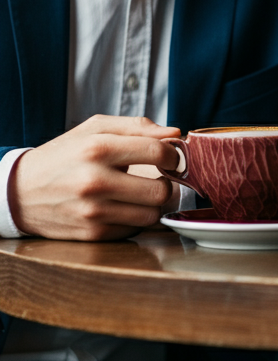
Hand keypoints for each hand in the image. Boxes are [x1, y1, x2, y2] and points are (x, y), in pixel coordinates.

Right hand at [9, 115, 180, 240]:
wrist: (20, 192)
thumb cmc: (64, 155)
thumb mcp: (94, 129)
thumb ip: (137, 127)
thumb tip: (175, 133)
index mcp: (98, 148)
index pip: (158, 153)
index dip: (173, 156)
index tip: (172, 158)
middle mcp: (95, 181)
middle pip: (160, 190)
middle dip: (165, 184)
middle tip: (157, 178)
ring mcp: (92, 211)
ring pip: (151, 214)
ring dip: (151, 204)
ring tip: (138, 193)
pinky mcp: (91, 233)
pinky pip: (132, 229)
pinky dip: (133, 219)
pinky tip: (121, 207)